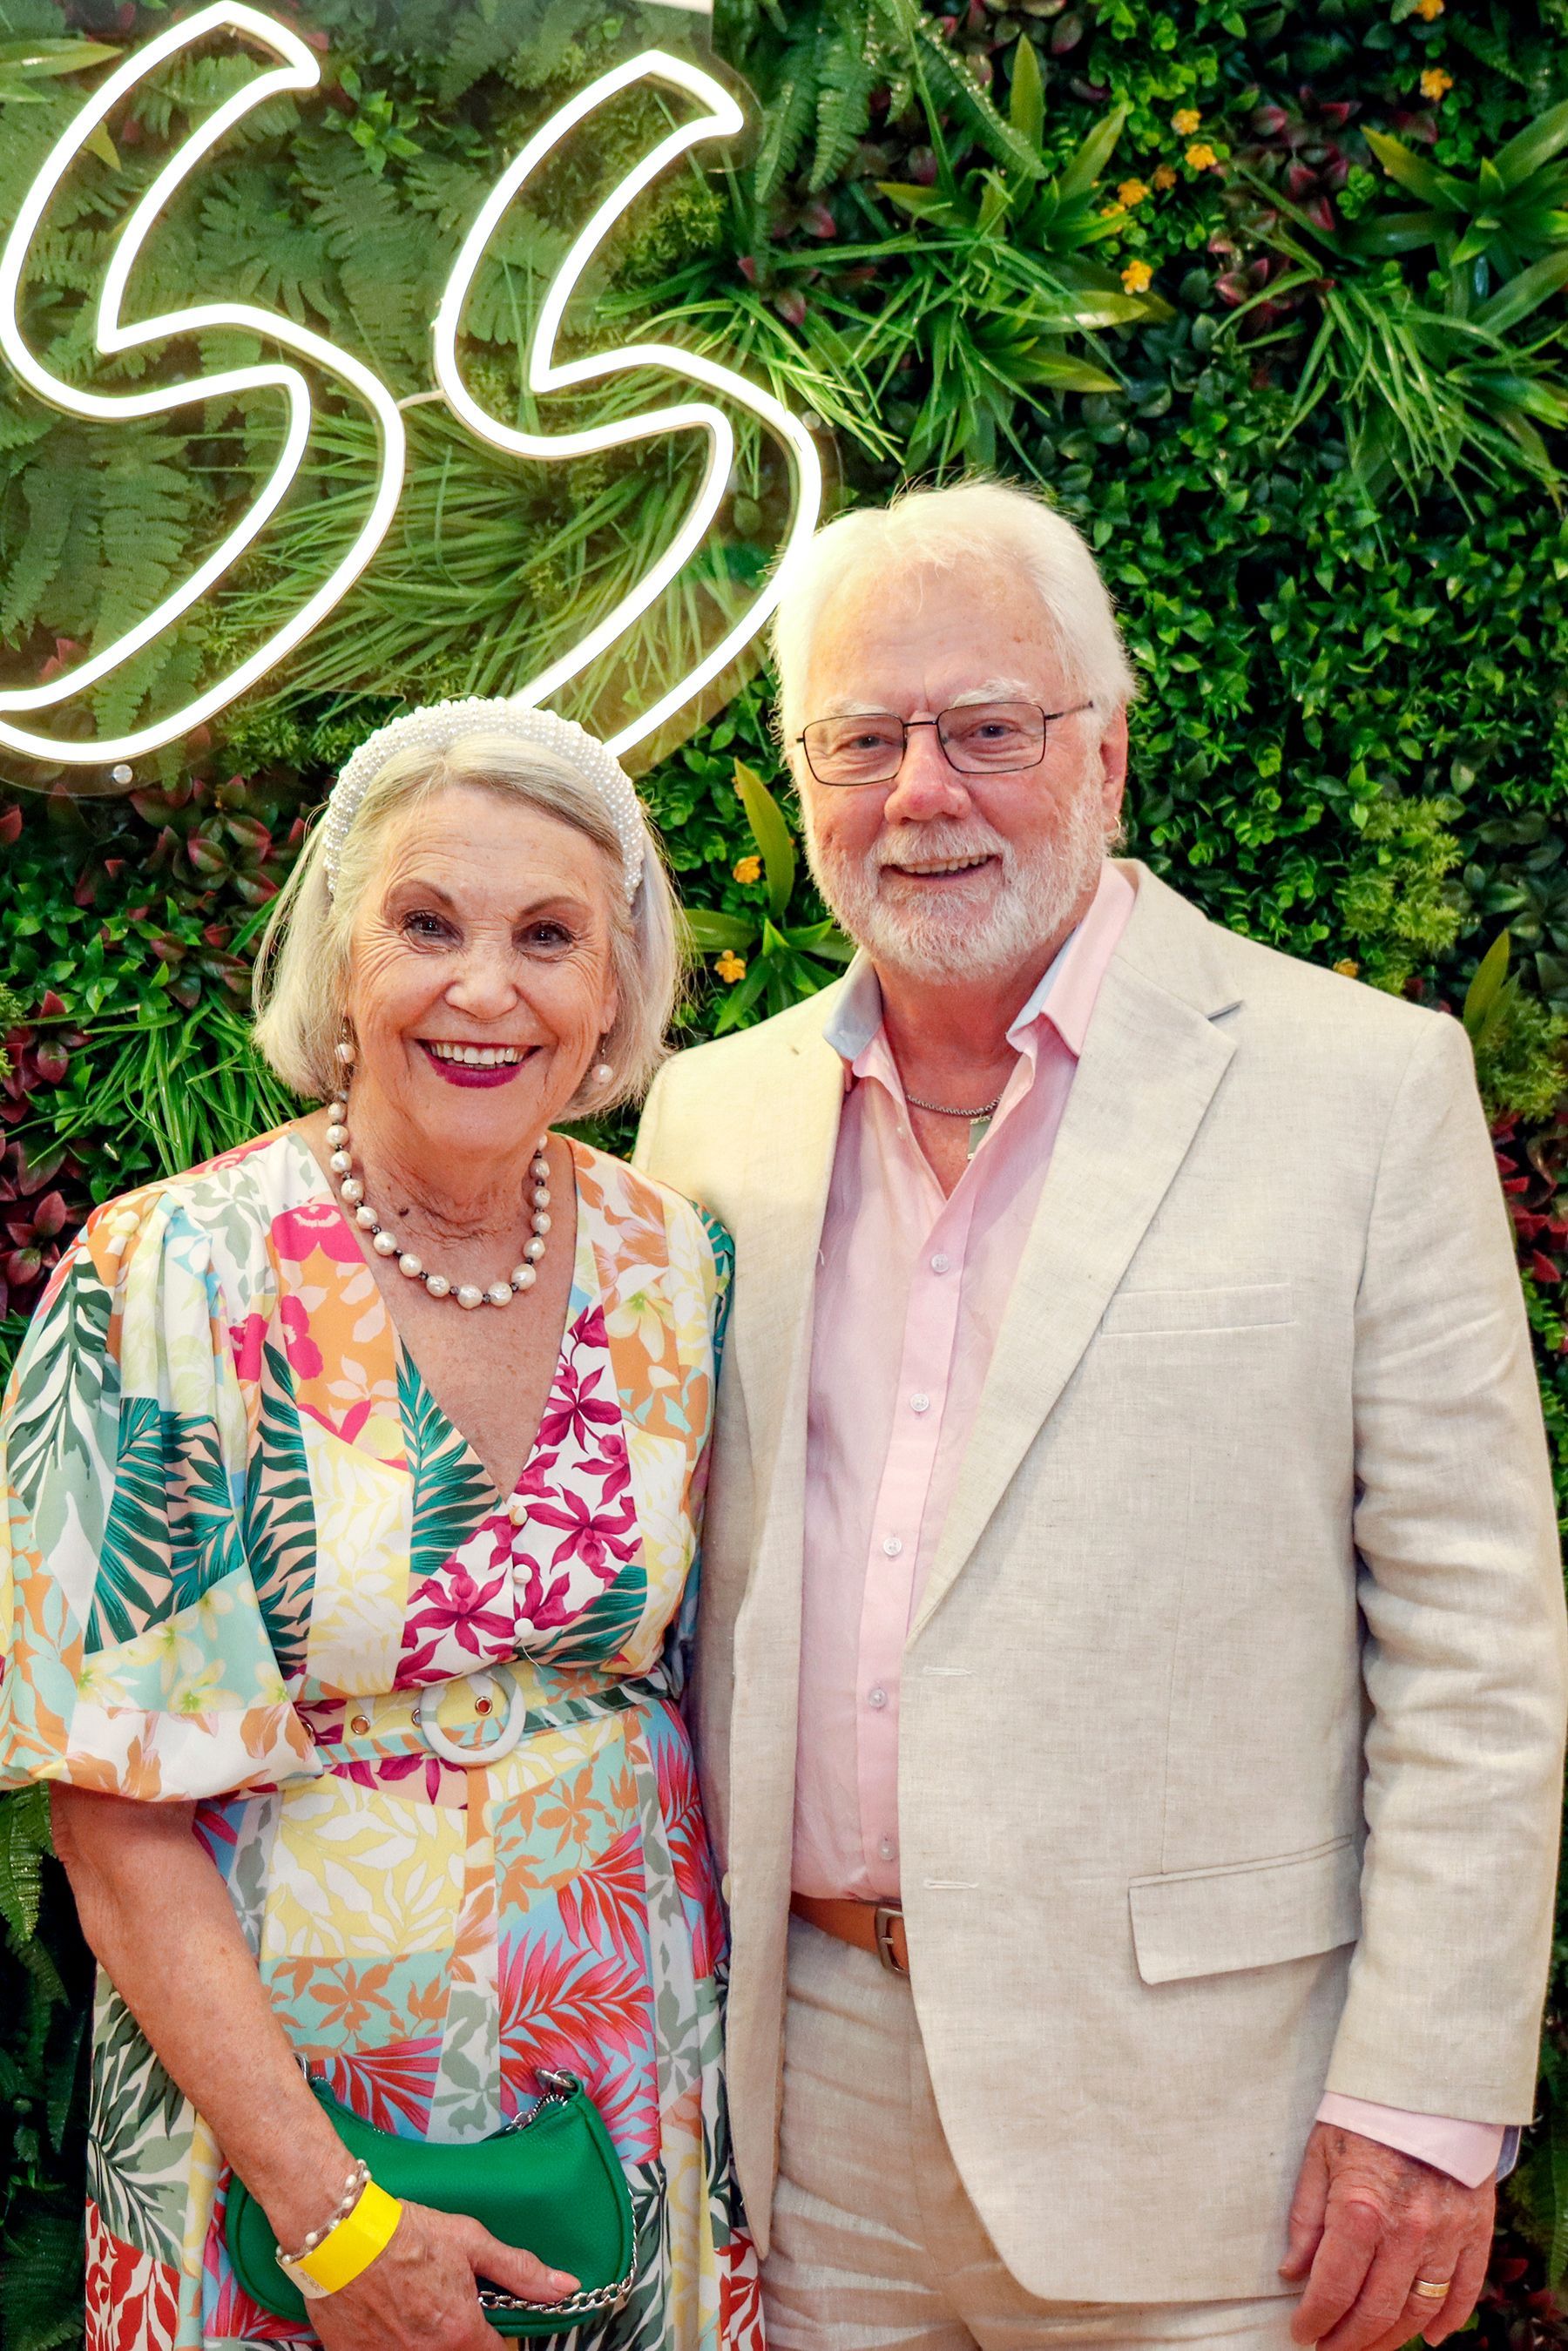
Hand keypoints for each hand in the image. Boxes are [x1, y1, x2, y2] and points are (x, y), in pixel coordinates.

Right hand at [312, 2199, 577, 2350]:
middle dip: (460, 2340)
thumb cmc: (407, 2234)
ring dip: (426, 2342)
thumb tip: (565, 2287)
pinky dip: (391, 2345)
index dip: (497, 2340)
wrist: (341, 2235)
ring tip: (415, 2310)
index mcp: (460, 2333)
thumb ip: (519, 2270)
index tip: (490, 2325)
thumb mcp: (470, 2242)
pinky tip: (388, 2320)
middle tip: (446, 2309)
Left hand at [1280, 2124, 1494, 2350]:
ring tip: (1367, 2346)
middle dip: (1348, 2341)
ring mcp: (1446, 2234)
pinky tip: (1429, 2338)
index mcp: (1359, 2208)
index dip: (1315, 2320)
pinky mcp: (1475, 2231)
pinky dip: (1448, 2322)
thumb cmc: (1364, 2116)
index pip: (1334, 2289)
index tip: (1302, 2334)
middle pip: (1377, 2311)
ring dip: (1391, 2339)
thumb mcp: (1319, 2155)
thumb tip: (1292, 2273)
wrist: (1427, 2084)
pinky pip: (1463, 2292)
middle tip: (1330, 2349)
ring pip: (1419, 2311)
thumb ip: (1305, 2218)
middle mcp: (1406, 2230)